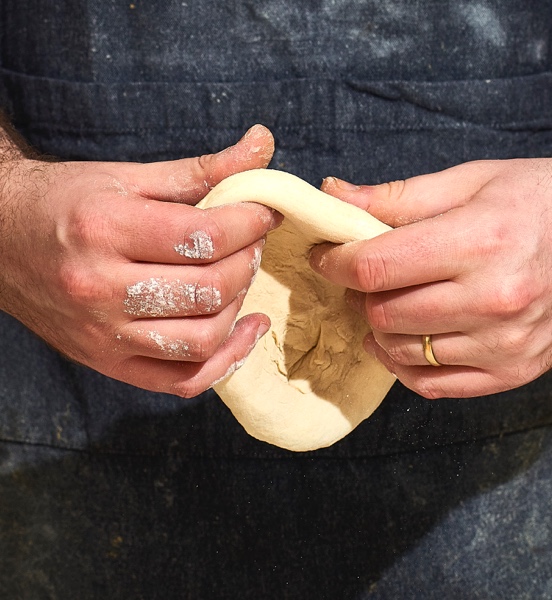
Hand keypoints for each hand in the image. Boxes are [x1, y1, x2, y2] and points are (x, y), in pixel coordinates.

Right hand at [0, 124, 279, 395]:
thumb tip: (263, 143)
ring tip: (240, 277)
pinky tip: (243, 329)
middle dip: (248, 262)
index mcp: (104, 229)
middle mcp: (100, 288)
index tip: (265, 213)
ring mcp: (103, 336)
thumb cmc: (66, 203)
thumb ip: (201, 169)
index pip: (203, 237)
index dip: (251, 223)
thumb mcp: (128, 176)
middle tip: (252, 242)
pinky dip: (224, 361)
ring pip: (202, 340)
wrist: (0, 241)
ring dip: (238, 307)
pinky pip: (182, 381)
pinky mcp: (109, 363)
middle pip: (208, 291)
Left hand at [310, 158, 551, 398]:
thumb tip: (333, 194)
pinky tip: (405, 339)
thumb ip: (397, 196)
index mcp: (479, 241)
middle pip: (382, 312)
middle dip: (359, 293)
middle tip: (367, 274)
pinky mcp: (512, 372)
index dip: (336, 261)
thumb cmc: (542, 202)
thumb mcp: (472, 181)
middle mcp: (493, 300)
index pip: (376, 266)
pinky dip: (405, 365)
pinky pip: (433, 386)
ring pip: (401, 351)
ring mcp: (503, 345)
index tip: (327, 255)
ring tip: (390, 302)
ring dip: (379, 328)